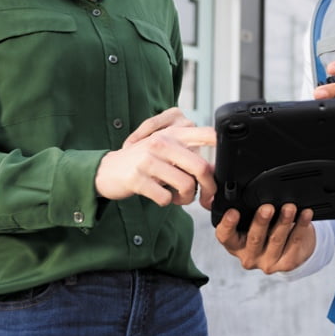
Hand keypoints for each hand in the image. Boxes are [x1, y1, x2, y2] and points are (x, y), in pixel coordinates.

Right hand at [96, 109, 216, 207]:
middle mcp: (162, 142)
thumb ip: (190, 153)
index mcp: (174, 133)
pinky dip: (167, 202)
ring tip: (178, 196)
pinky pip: (165, 198)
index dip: (224, 148)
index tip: (227, 166)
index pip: (208, 134)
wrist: (106, 170)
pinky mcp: (137, 178)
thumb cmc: (143, 161)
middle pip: (202, 168)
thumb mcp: (167, 149)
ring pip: (186, 185)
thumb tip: (216, 170)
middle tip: (204, 197)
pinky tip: (162, 197)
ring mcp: (148, 159)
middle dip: (208, 188)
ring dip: (186, 198)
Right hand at [215, 203, 315, 273]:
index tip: (233, 212)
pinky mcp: (286, 263)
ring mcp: (268, 262)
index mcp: (235, 244)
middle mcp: (249, 256)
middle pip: (254, 238)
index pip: (225, 236)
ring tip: (289, 208)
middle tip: (267, 208)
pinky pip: (295, 243)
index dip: (227, 225)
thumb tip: (231, 183)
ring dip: (283, 222)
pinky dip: (300, 226)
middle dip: (261, 221)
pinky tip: (304, 214)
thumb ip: (241, 207)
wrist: (290, 249)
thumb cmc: (266, 230)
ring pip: (276, 240)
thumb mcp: (250, 219)